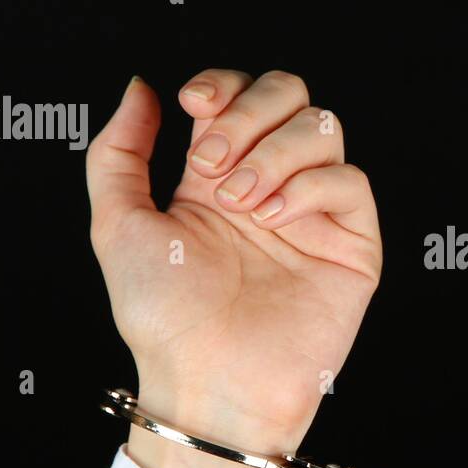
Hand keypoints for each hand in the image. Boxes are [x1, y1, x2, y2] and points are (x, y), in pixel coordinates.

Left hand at [86, 70, 380, 467]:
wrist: (207, 382)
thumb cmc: (163, 321)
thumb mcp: (117, 225)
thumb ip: (119, 152)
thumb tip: (139, 89)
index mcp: (217, 177)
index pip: (239, 95)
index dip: (223, 85)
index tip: (194, 106)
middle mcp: (269, 186)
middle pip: (291, 95)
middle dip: (252, 111)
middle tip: (216, 164)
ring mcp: (313, 213)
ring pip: (324, 129)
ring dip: (277, 151)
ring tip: (245, 203)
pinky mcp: (351, 244)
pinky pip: (349, 181)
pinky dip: (310, 185)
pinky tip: (276, 218)